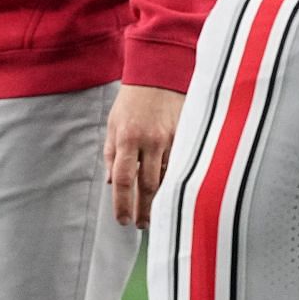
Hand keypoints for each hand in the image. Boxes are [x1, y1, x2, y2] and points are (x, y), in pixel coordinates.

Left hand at [104, 84, 184, 227]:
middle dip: (144, 210)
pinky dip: (175, 182)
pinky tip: (172, 194)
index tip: (122, 220)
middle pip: (148, 185)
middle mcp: (150, 141)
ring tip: (155, 215)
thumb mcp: (113, 123)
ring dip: (161, 200)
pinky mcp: (186, 137)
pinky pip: (181, 166)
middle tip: (140, 225)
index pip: (124, 179)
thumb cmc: (132, 100)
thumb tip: (112, 182)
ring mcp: (171, 140)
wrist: (159, 74)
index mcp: (127, 138)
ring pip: (168, 179)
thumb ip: (112, 154)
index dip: (123, 204)